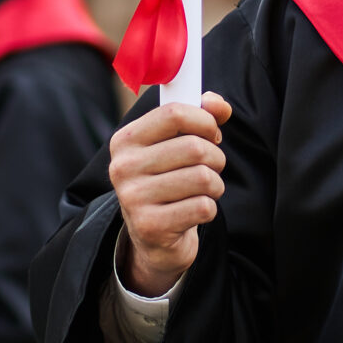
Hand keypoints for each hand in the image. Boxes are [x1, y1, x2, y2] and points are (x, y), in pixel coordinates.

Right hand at [108, 92, 231, 295]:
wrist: (153, 237)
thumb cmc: (169, 180)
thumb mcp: (177, 145)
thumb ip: (200, 117)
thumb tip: (219, 105)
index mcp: (126, 140)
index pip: (174, 113)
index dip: (204, 121)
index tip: (211, 133)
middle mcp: (123, 167)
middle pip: (194, 148)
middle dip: (215, 158)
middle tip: (211, 167)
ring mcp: (133, 198)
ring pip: (203, 178)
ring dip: (215, 185)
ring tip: (205, 190)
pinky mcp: (150, 226)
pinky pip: (203, 207)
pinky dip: (209, 209)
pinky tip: (195, 212)